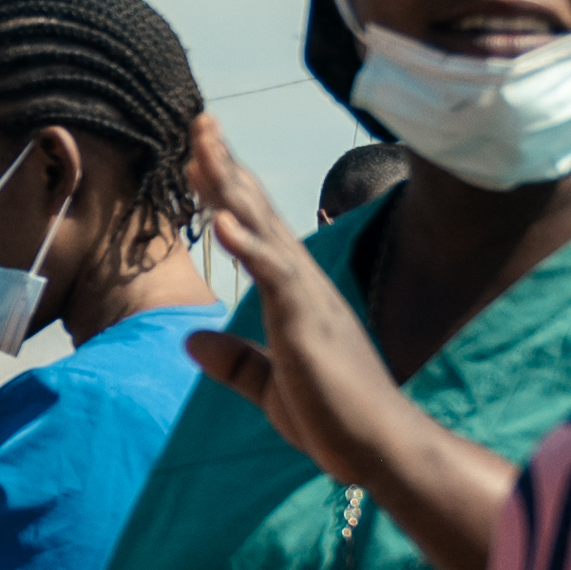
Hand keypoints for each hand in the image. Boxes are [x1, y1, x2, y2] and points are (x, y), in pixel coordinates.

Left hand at [177, 111, 414, 490]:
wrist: (379, 449)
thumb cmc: (335, 421)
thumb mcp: (270, 389)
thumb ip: (234, 364)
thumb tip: (192, 340)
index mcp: (296, 296)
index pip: (256, 231)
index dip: (226, 193)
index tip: (197, 158)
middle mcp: (304, 284)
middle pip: (259, 212)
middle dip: (227, 166)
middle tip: (200, 120)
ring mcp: (308, 299)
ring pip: (264, 228)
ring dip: (231, 185)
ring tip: (203, 145)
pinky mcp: (309, 323)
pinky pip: (274, 276)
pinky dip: (248, 244)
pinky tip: (222, 218)